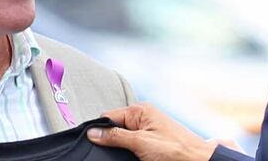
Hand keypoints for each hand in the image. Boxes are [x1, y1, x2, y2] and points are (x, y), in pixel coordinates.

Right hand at [87, 103, 243, 160]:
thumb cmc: (175, 150)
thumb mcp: (140, 142)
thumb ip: (115, 136)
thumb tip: (93, 132)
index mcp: (140, 110)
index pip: (108, 116)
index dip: (99, 129)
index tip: (91, 142)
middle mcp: (143, 117)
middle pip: (115, 126)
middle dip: (110, 139)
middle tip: (112, 151)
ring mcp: (148, 129)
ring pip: (123, 137)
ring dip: (120, 146)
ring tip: (127, 154)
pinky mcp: (151, 141)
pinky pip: (132, 143)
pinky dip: (129, 150)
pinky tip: (131, 156)